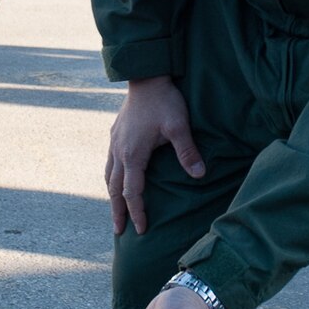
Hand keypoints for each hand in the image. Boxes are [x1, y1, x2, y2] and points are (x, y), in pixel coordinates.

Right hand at [106, 77, 204, 236]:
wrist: (146, 76)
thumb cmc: (164, 101)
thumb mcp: (179, 127)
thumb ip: (187, 152)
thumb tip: (199, 175)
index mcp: (133, 155)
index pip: (132, 192)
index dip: (137, 212)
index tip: (141, 229)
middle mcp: (119, 152)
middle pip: (114, 189)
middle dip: (117, 212)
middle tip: (119, 231)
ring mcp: (114, 143)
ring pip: (109, 176)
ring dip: (112, 196)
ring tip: (115, 211)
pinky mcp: (115, 134)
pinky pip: (109, 163)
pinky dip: (112, 178)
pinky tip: (116, 180)